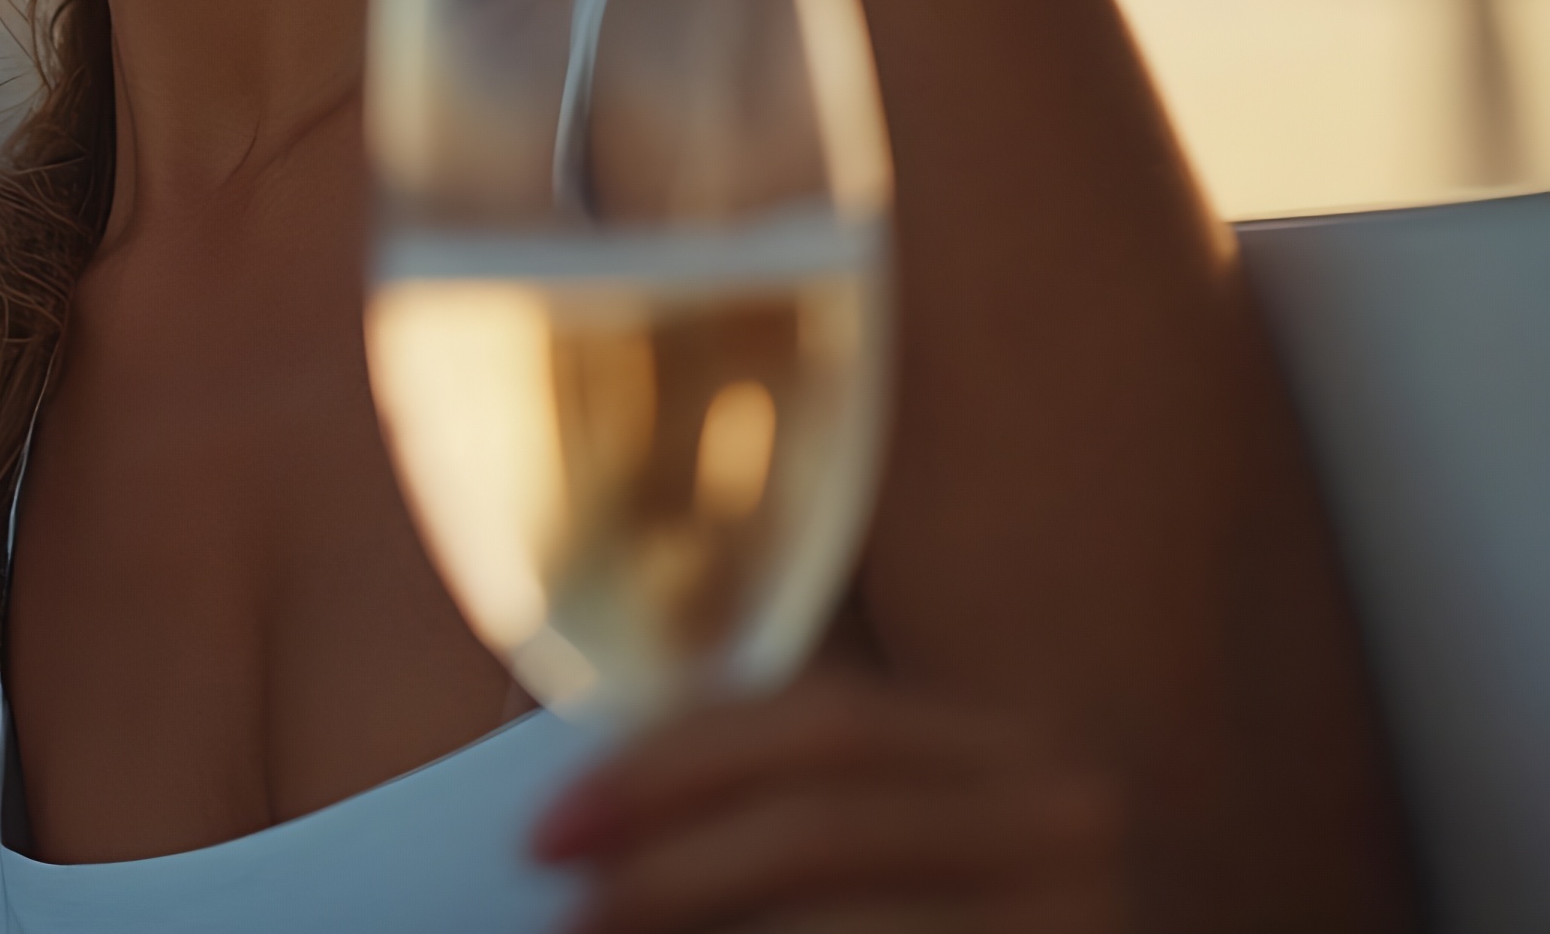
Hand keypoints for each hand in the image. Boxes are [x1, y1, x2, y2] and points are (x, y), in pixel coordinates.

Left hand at [534, 672, 1125, 932]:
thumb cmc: (935, 906)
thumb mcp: (883, 837)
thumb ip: (786, 799)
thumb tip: (598, 821)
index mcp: (1013, 750)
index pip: (821, 717)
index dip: (667, 760)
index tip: (549, 823)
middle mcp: (1068, 823)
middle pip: (826, 814)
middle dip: (666, 854)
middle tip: (556, 895)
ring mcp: (1080, 920)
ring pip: (849, 916)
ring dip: (699, 922)